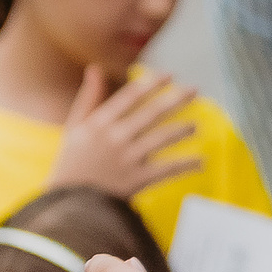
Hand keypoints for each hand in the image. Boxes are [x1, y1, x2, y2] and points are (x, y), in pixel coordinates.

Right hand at [46, 70, 202, 197]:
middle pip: (152, 113)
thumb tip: (94, 69)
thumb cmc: (72, 163)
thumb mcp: (74, 127)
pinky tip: (200, 161)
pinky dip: (186, 164)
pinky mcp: (137, 180)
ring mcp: (127, 159)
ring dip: (183, 129)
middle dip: (176, 98)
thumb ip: (88, 98)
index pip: (130, 96)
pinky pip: (167, 169)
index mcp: (99, 123)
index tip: (170, 75)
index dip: (152, 83)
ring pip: (162, 138)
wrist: (71, 203)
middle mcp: (115, 137)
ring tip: (196, 126)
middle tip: (195, 89)